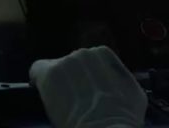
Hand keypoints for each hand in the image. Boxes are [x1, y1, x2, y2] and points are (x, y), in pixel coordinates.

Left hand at [29, 46, 146, 127]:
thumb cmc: (122, 116)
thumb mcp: (132, 91)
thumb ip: (118, 77)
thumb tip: (112, 81)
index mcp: (103, 54)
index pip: (87, 60)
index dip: (85, 76)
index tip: (85, 89)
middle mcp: (83, 53)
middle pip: (70, 64)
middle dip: (71, 79)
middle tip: (75, 99)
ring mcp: (65, 62)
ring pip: (54, 69)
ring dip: (57, 83)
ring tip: (63, 102)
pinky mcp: (49, 74)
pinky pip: (36, 71)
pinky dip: (37, 80)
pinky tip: (39, 90)